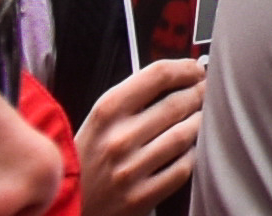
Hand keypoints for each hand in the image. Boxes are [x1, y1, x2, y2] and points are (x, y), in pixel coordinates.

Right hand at [75, 54, 209, 215]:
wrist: (67, 202)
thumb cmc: (86, 157)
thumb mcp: (98, 119)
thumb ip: (132, 97)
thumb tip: (174, 78)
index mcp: (107, 111)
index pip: (156, 76)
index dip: (184, 68)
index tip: (195, 69)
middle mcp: (119, 138)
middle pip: (175, 104)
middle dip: (198, 93)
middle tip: (205, 92)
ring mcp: (131, 169)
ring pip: (184, 135)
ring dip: (200, 122)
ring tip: (201, 117)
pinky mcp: (142, 196)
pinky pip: (182, 168)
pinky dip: (192, 154)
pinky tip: (191, 148)